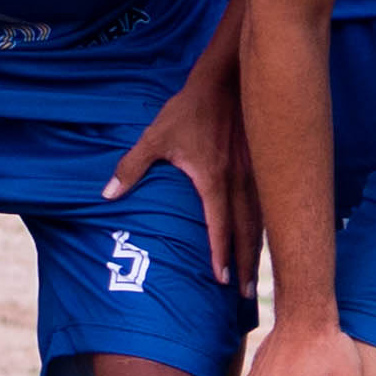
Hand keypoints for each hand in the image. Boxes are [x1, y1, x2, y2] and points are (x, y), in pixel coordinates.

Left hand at [102, 55, 254, 286]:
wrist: (227, 80)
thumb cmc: (189, 110)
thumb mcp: (155, 136)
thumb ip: (131, 167)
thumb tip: (107, 195)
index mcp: (214, 180)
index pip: (219, 226)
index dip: (220, 254)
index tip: (220, 280)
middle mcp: (239, 182)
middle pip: (247, 232)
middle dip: (244, 265)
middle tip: (243, 295)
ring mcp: (255, 175)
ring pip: (262, 221)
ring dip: (259, 251)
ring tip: (255, 277)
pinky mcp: (262, 166)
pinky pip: (268, 204)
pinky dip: (267, 227)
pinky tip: (266, 241)